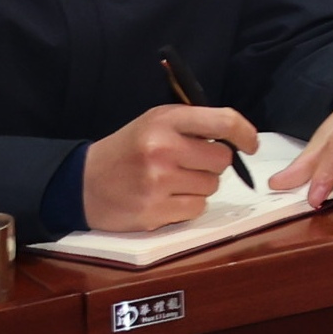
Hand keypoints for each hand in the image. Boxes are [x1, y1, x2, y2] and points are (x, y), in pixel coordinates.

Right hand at [84, 102, 265, 233]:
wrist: (82, 182)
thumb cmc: (128, 149)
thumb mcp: (156, 122)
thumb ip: (193, 124)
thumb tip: (237, 136)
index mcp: (165, 121)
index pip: (223, 121)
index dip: (245, 133)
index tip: (251, 144)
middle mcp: (162, 149)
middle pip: (222, 160)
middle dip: (213, 163)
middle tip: (191, 164)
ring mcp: (157, 183)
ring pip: (211, 186)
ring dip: (200, 185)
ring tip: (172, 181)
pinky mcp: (153, 212)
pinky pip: (196, 209)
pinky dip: (188, 206)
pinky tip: (165, 198)